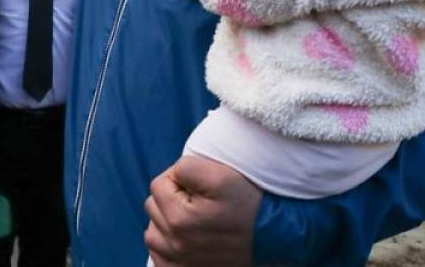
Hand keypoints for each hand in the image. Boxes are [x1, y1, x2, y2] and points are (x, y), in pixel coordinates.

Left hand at [144, 155, 260, 266]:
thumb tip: (173, 175)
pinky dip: (167, 245)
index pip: (158, 184)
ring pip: (152, 232)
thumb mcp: (220, 175)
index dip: (179, 177)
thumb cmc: (247, 205)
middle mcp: (173, 244)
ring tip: (191, 218)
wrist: (272, 238)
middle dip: (171, 198)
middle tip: (199, 200)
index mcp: (178, 218)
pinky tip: (187, 239)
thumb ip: (187, 167)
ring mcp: (176, 262)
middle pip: (152, 207)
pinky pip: (158, 256)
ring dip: (165, 221)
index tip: (200, 184)